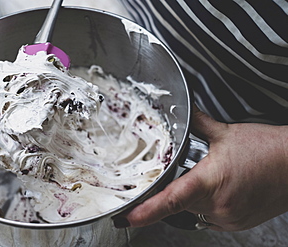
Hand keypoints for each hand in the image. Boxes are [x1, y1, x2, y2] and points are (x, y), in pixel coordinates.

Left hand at [113, 105, 287, 230]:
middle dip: (177, 188)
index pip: (170, 200)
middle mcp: (218, 204)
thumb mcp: (227, 133)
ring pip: (194, 209)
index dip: (146, 212)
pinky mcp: (237, 222)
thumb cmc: (268, 150)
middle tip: (192, 170)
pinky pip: (210, 216)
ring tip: (213, 176)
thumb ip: (199, 123)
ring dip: (194, 195)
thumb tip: (184, 113)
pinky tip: (221, 188)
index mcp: (210, 181)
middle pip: (180, 202)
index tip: (128, 218)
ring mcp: (228, 216)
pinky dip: (207, 203)